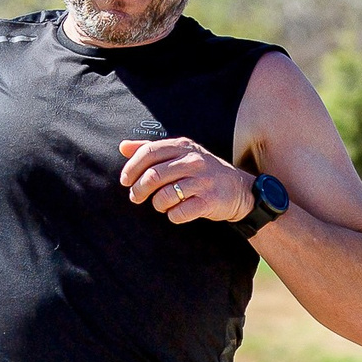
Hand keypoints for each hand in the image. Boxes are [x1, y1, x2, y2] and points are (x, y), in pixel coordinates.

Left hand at [118, 137, 254, 224]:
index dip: (131, 168)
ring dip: (157, 204)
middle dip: (139, 190)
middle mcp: (193, 161)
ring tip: (161, 204)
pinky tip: (177, 212)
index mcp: (183, 146)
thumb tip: (123, 147)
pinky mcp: (209, 201)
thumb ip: (152, 149)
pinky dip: (173, 215)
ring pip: (164, 196)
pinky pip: (179, 213)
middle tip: (136, 197)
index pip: (149, 152)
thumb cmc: (203, 171)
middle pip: (153, 176)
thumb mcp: (181, 154)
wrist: (239, 189)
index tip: (124, 180)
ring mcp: (202, 181)